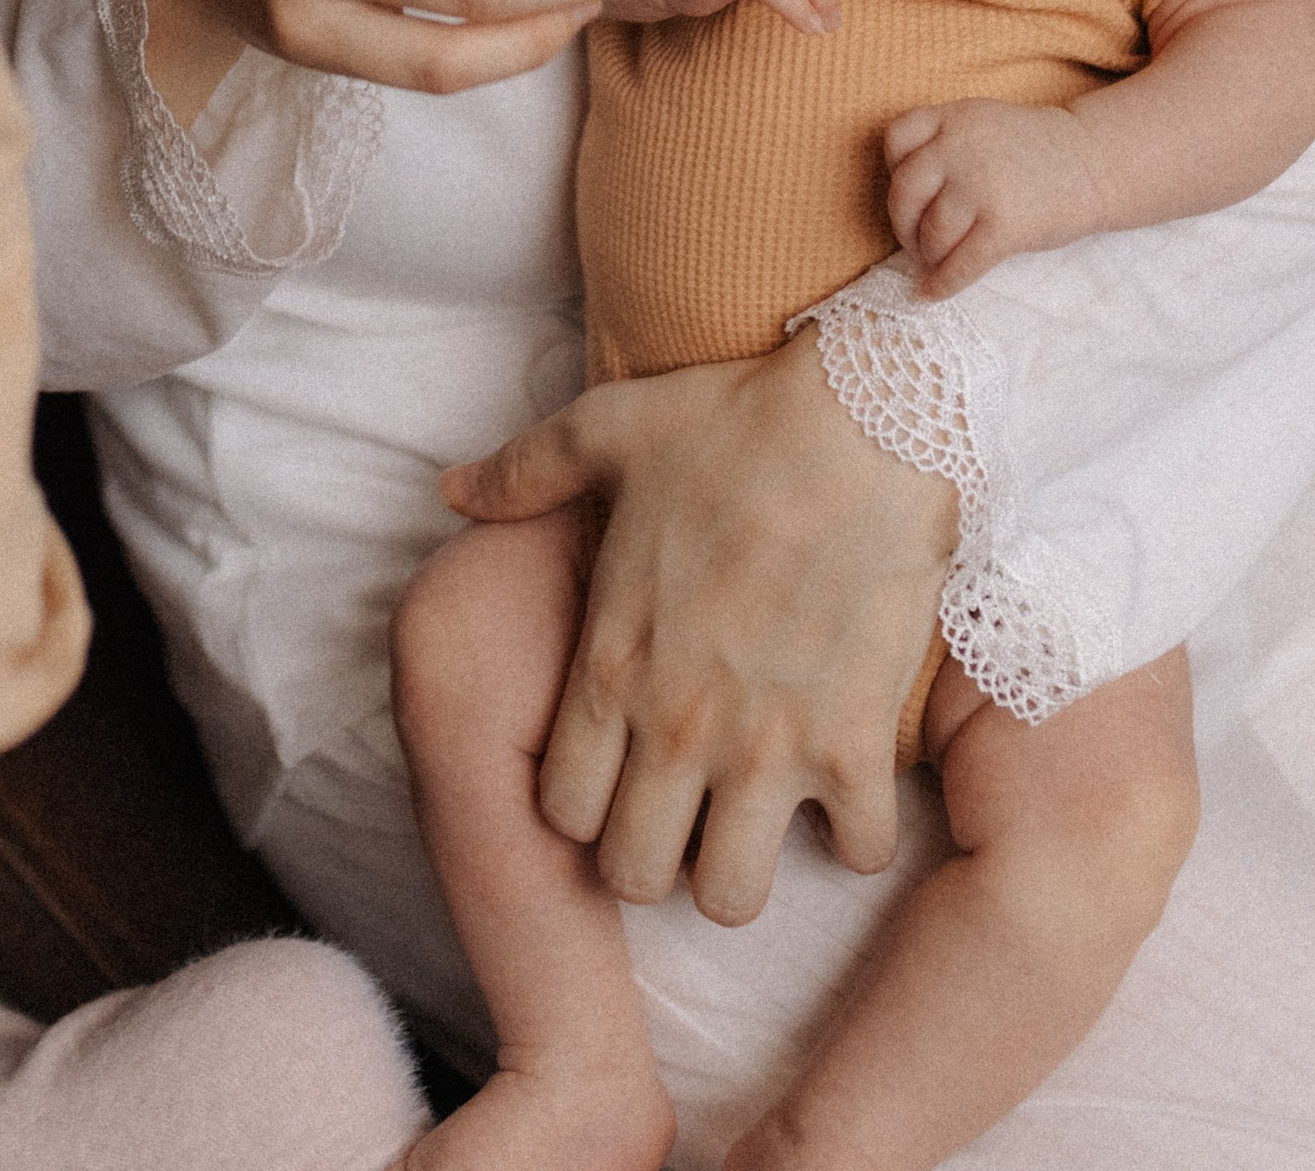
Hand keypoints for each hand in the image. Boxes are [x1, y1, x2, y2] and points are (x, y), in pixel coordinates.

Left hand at [441, 328, 955, 922]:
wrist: (863, 419)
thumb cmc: (731, 423)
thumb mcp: (606, 432)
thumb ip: (521, 474)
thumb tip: (451, 489)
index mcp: (611, 662)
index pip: (562, 811)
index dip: (582, 809)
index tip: (614, 780)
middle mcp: (678, 724)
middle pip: (634, 875)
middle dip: (650, 861)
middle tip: (681, 819)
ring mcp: (768, 746)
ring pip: (730, 896)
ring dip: (740, 870)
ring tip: (756, 820)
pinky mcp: (855, 746)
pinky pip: (857, 853)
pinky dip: (857, 836)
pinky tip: (850, 787)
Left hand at [884, 96, 1108, 295]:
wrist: (1094, 164)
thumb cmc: (1034, 150)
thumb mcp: (984, 123)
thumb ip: (945, 142)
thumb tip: (904, 198)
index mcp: (955, 117)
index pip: (896, 139)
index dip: (893, 169)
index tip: (910, 191)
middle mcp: (961, 147)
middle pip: (904, 192)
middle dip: (903, 222)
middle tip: (915, 238)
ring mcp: (982, 186)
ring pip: (931, 233)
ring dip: (927, 254)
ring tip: (936, 259)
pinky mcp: (1004, 226)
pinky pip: (960, 264)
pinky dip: (942, 284)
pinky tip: (931, 293)